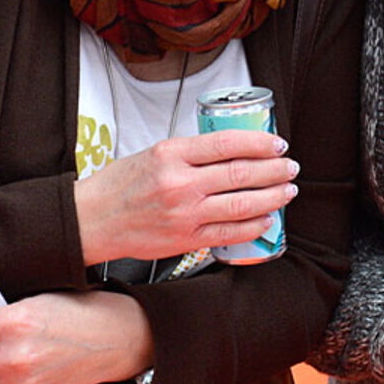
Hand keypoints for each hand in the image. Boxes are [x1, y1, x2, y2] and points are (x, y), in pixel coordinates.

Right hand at [73, 129, 296, 265]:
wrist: (92, 221)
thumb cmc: (120, 185)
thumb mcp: (153, 154)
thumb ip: (190, 153)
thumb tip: (232, 151)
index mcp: (171, 154)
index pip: (227, 143)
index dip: (259, 143)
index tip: (277, 143)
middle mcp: (180, 183)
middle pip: (241, 173)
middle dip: (274, 169)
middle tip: (290, 166)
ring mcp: (185, 214)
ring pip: (242, 204)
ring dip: (272, 196)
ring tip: (287, 190)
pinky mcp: (186, 240)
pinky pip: (230, 234)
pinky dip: (254, 226)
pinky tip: (267, 219)